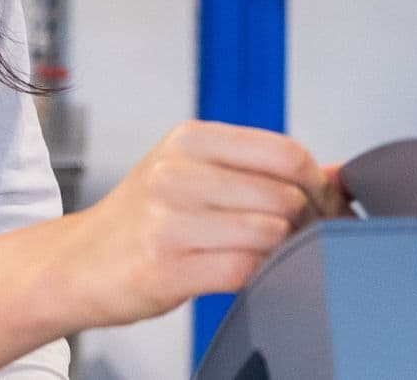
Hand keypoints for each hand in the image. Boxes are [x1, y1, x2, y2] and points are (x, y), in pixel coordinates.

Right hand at [44, 122, 328, 328]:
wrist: (75, 265)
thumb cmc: (141, 221)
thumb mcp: (195, 175)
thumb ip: (264, 170)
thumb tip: (341, 176)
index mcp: (190, 140)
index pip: (286, 152)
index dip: (318, 184)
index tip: (322, 206)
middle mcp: (176, 173)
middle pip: (284, 195)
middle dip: (306, 223)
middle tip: (300, 238)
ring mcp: (167, 221)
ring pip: (269, 234)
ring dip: (281, 253)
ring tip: (265, 256)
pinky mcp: (164, 268)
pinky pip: (244, 271)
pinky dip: (258, 277)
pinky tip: (244, 275)